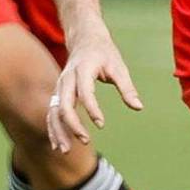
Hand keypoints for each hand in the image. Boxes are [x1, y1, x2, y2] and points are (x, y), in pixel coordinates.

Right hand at [47, 31, 141, 153]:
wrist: (85, 38)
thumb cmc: (104, 53)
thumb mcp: (118, 66)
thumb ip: (127, 88)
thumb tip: (138, 107)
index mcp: (83, 69)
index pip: (85, 93)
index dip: (92, 110)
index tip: (102, 124)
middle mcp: (67, 78)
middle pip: (64, 104)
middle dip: (72, 125)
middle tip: (86, 141)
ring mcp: (60, 85)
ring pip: (54, 110)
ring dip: (58, 131)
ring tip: (65, 151)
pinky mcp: (58, 92)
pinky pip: (51, 112)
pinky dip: (52, 128)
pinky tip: (57, 144)